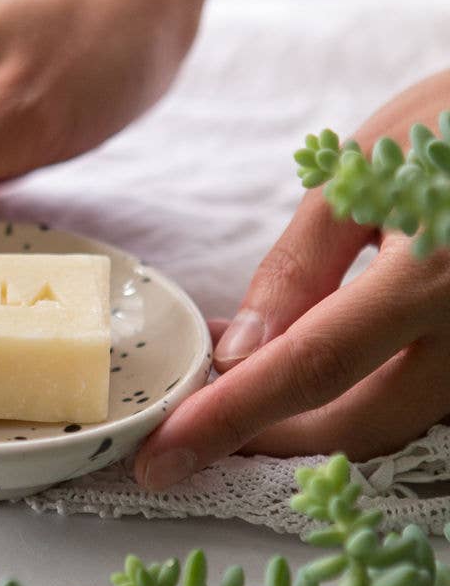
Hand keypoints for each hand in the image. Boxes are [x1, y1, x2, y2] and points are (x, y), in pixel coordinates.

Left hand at [135, 70, 449, 488]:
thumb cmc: (449, 130)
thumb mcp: (360, 175)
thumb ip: (298, 268)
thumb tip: (238, 356)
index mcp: (434, 278)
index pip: (314, 368)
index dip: (232, 417)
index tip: (163, 455)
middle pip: (353, 422)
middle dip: (262, 433)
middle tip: (186, 416)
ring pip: (385, 423)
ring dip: (302, 417)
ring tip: (231, 374)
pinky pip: (412, 400)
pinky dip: (347, 396)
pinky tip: (292, 361)